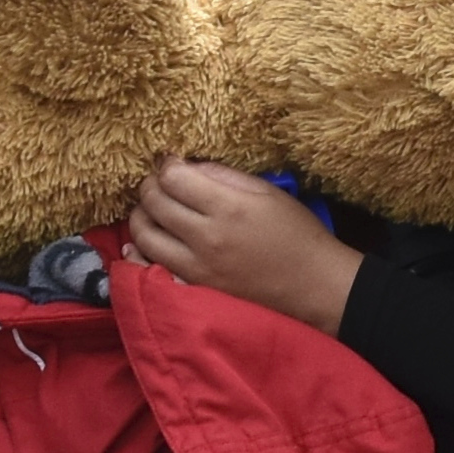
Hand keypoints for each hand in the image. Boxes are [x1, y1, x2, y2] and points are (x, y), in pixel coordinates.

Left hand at [123, 158, 362, 333]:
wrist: (313, 286)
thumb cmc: (296, 234)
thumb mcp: (267, 192)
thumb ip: (223, 176)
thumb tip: (186, 167)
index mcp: (228, 208)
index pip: (172, 178)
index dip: (165, 165)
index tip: (171, 163)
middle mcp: (206, 239)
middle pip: (152, 203)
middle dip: (149, 186)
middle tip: (159, 183)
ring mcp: (196, 268)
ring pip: (143, 235)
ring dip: (141, 216)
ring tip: (153, 210)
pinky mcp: (193, 289)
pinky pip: (149, 269)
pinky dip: (140, 253)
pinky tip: (144, 244)